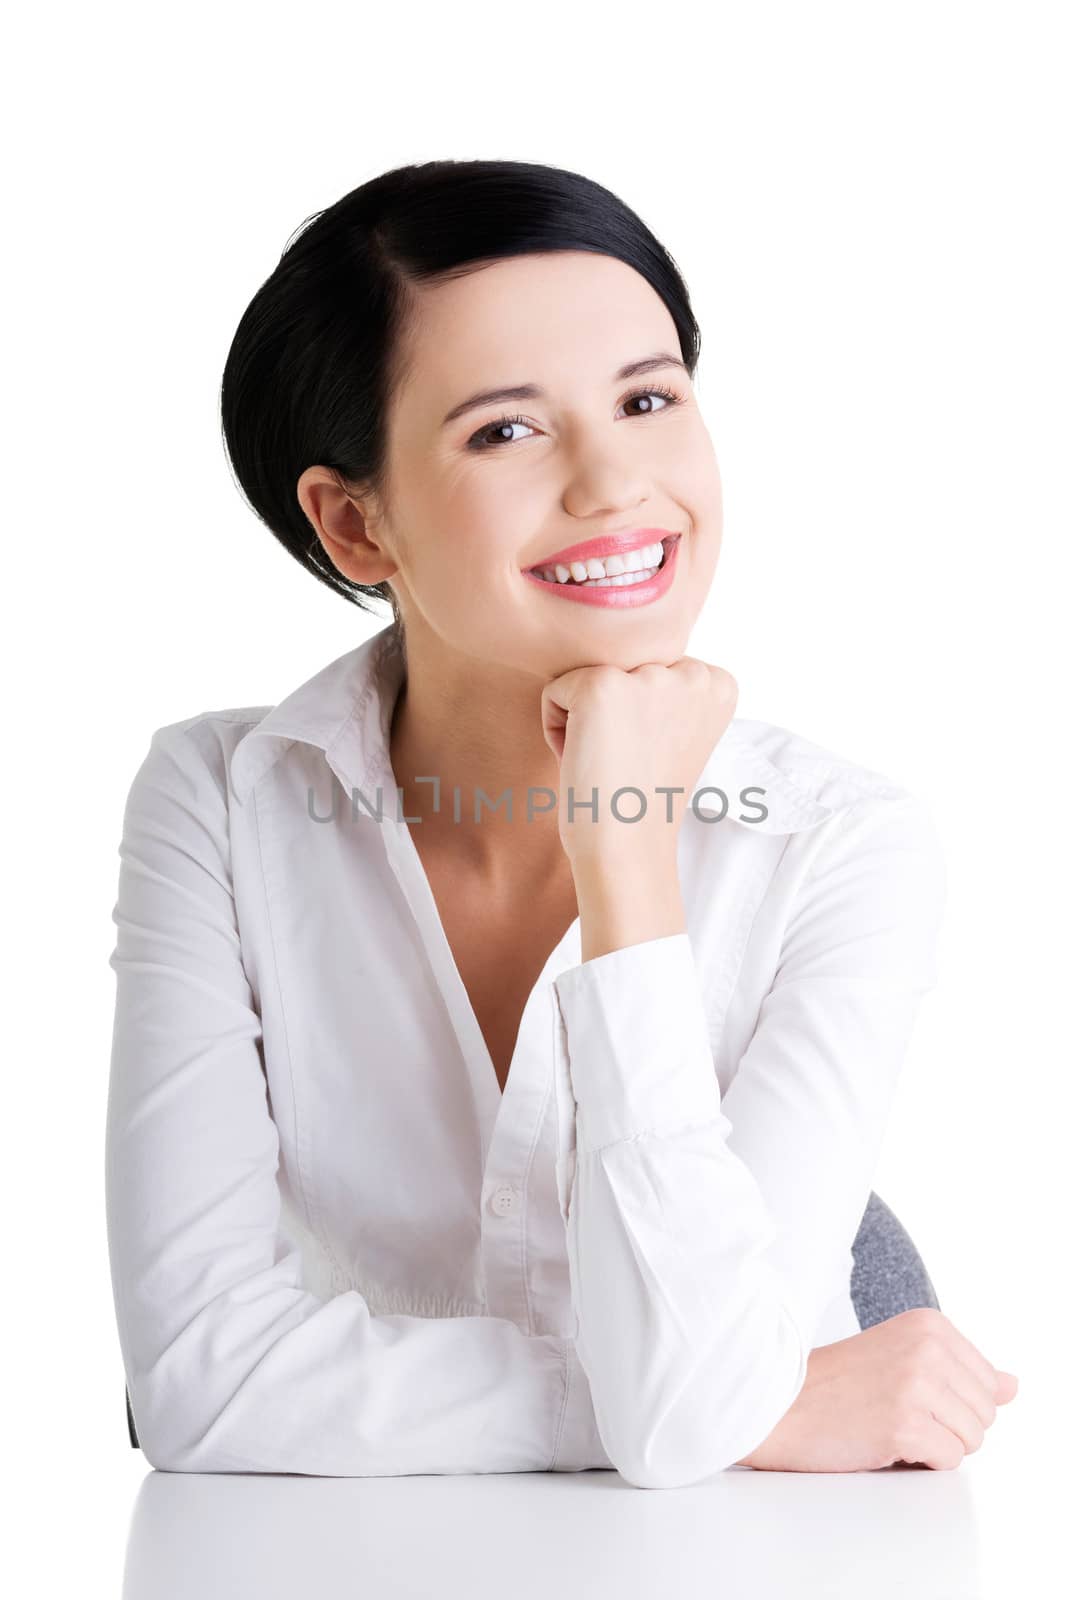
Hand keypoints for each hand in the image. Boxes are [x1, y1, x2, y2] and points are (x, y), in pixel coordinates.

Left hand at [539, 657, 738, 872]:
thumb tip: (629, 667)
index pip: (653, 669)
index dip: (641, 716)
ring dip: (584, 721)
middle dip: (614, 714)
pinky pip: (554, 691)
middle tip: (627, 761)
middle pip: (622, 669)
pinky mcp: (601, 686)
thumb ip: (668, 692)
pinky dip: (555, 729)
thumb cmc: (642, 800)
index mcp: (717, 685)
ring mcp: (648, 676)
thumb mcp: (677, 734)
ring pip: (589, 679)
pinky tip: (584, 759)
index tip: (650, 754)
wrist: (626, 847)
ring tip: (607, 761)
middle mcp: (691, 673)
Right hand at [737, 1308, 1018, 1472]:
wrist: (780, 1404)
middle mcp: (927, 1347)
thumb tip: (1013, 1386)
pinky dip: (921, 1460)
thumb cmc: (837, 1384)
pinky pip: (949, 1460)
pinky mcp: (905, 1424)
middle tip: (897, 1410)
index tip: (908, 1391)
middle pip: (986, 1413)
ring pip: (973, 1439)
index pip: (988, 1382)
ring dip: (936, 1444)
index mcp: (929, 1324)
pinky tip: (885, 1440)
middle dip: (949, 1425)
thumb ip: (964, 1370)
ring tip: (890, 1424)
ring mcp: (916, 1384)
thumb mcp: (904, 1358)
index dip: (952, 1401)